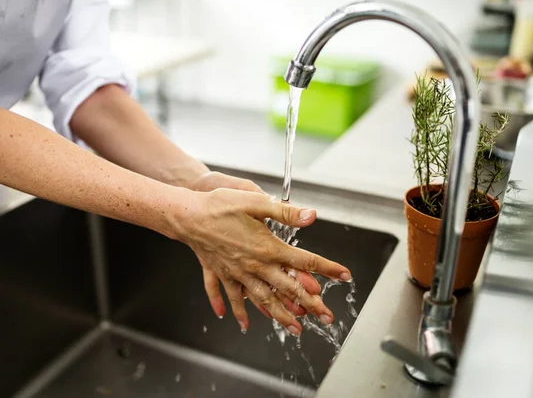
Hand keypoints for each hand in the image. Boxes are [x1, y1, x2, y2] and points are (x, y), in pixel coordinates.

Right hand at [190, 171, 322, 317]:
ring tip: (295, 330)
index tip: (345, 276)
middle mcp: (254, 266)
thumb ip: (285, 212)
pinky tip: (240, 322)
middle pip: (288, 289)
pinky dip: (236, 310)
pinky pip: (230, 297)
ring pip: (263, 300)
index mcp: (267, 248)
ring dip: (280, 316)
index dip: (327, 268)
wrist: (187, 215)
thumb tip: (312, 216)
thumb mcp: (255, 202)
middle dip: (310, 304)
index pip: (304, 261)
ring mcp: (237, 273)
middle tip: (326, 318)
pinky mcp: (221, 273)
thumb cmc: (220, 205)